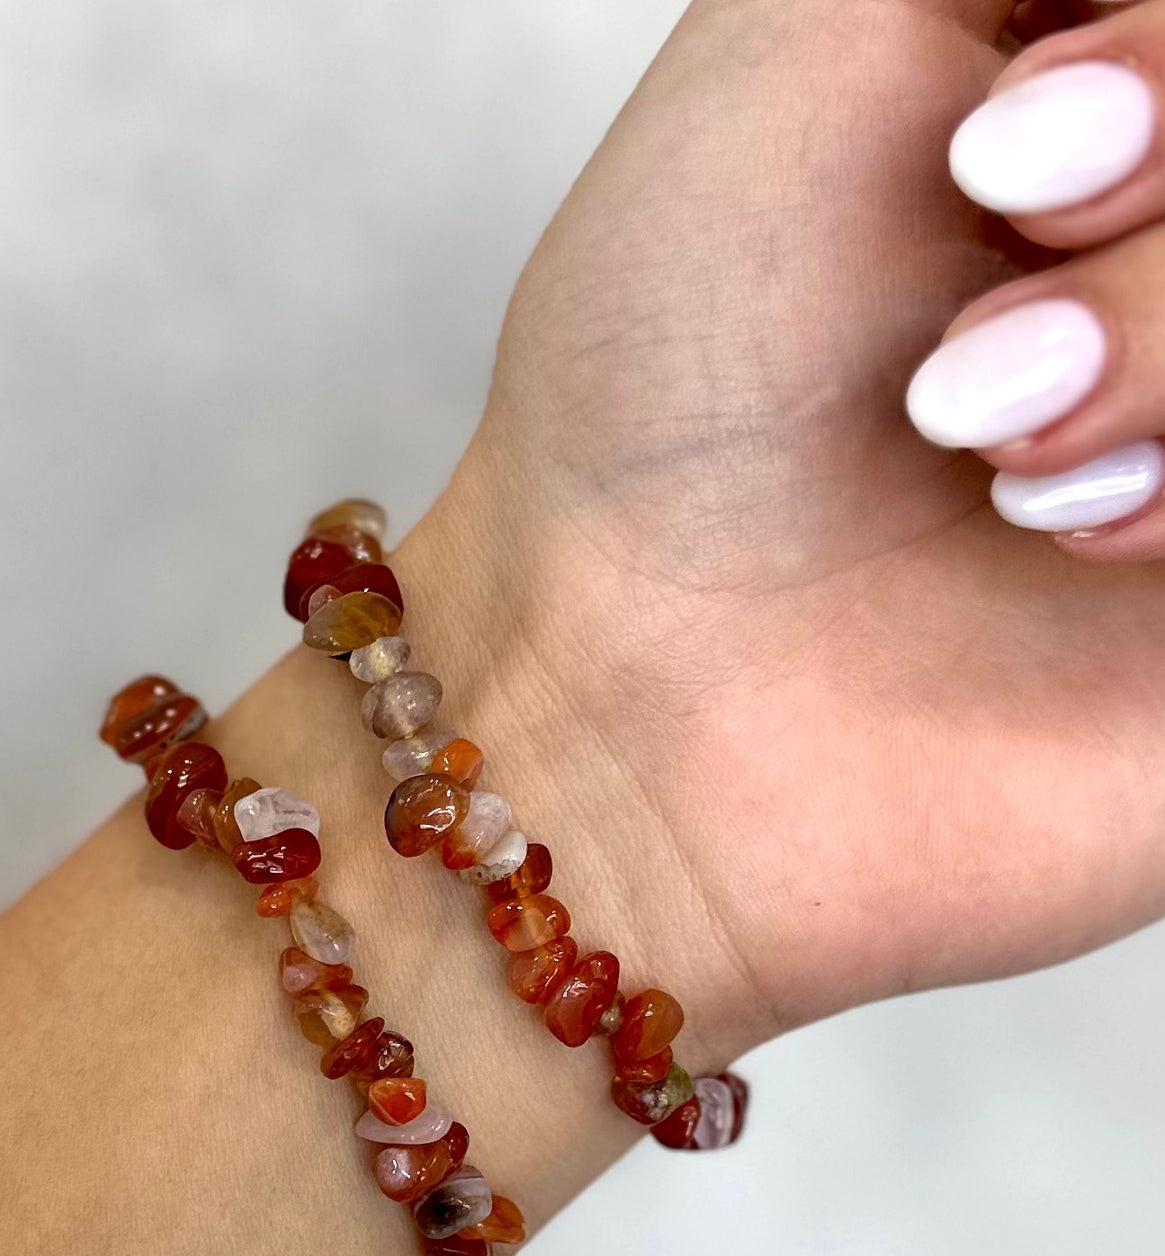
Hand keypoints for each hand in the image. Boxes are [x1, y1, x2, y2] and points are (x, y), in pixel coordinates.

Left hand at [407, 0, 1164, 1051]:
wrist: (637, 692)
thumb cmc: (672, 384)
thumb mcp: (800, 36)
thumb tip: (1103, 4)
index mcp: (1091, 108)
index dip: (1157, 63)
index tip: (997, 143)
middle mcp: (1159, 278)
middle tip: (995, 249)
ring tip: (982, 432)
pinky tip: (1072, 544)